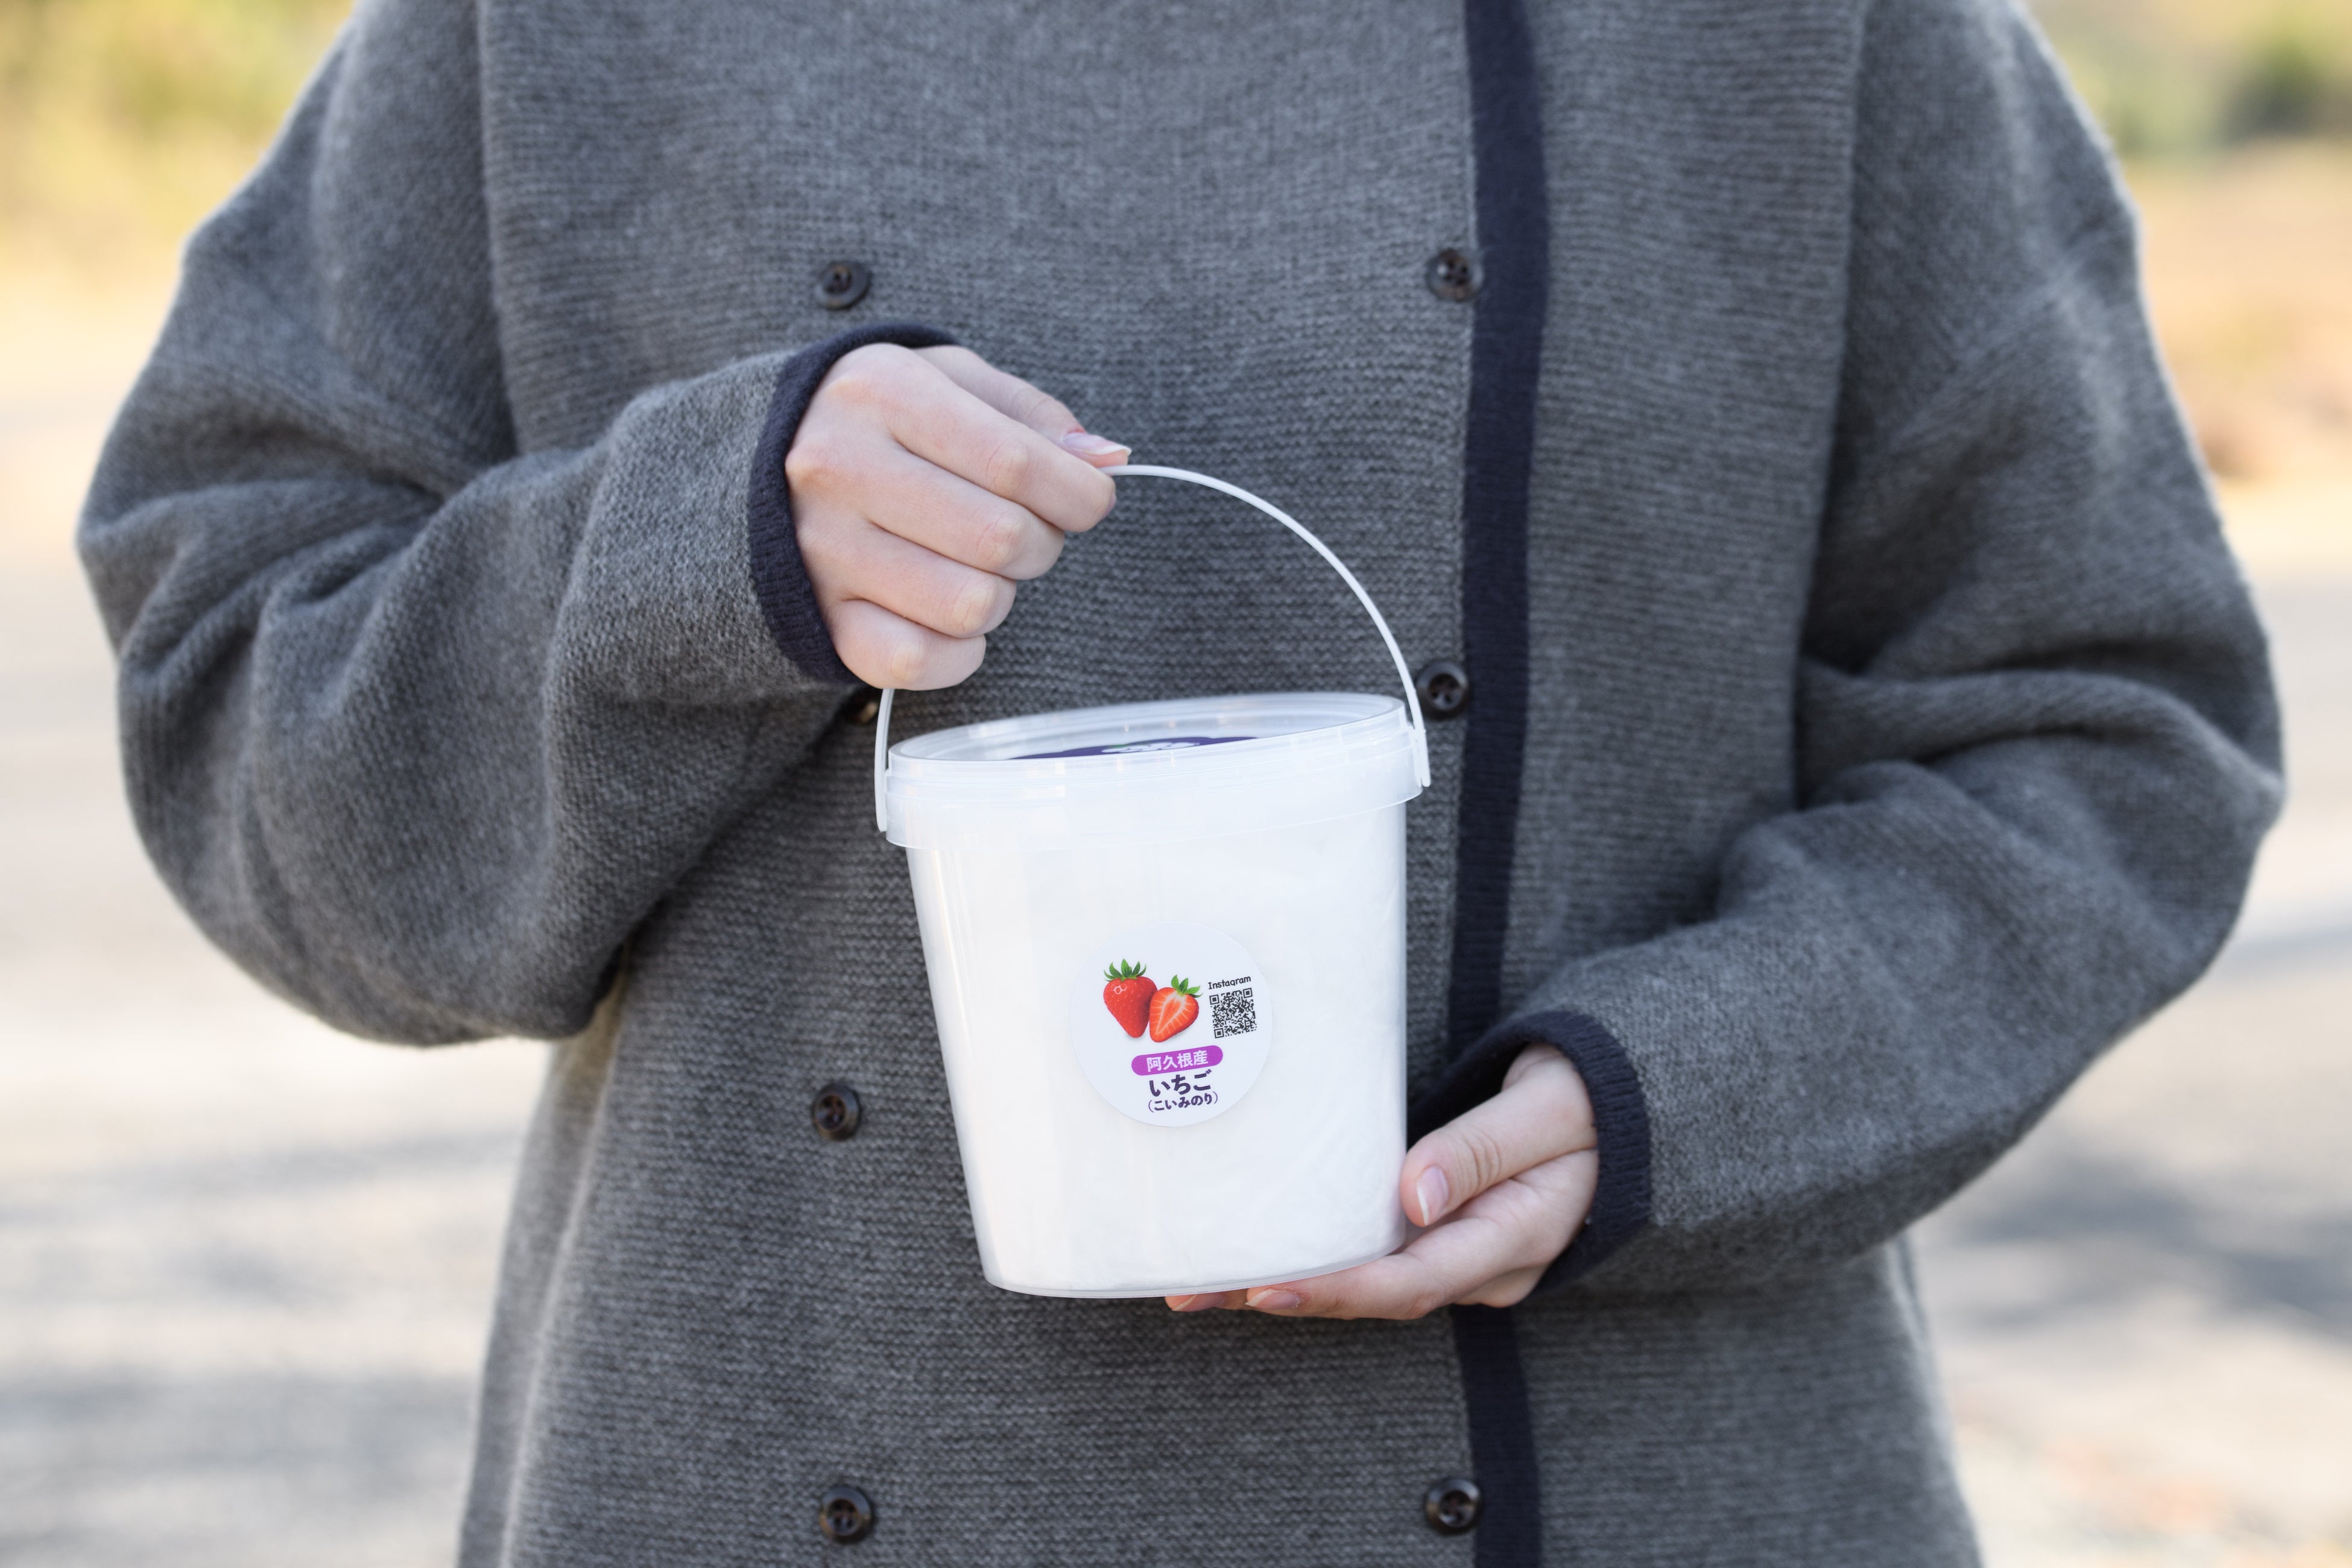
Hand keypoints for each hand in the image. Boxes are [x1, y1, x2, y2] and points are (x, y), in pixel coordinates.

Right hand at [787, 344, 1128, 689]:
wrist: (757, 465)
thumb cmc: (880, 423)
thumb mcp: (949, 382)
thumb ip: (1032, 415)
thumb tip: (1106, 460)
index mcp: (882, 393)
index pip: (1017, 462)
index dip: (1080, 494)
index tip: (1087, 500)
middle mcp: (840, 468)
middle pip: (1002, 539)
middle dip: (1040, 544)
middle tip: (1021, 532)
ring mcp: (824, 550)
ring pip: (972, 606)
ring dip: (999, 595)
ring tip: (973, 566)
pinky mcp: (822, 618)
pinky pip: (920, 661)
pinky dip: (958, 652)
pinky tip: (949, 617)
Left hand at [1167, 1044, 1597, 1318]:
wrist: (1622, 1097)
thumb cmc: (1587, 1095)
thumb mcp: (1548, 1109)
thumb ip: (1483, 1149)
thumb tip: (1414, 1197)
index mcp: (1515, 1239)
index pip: (1414, 1282)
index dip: (1339, 1290)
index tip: (1269, 1289)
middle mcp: (1480, 1263)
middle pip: (1372, 1294)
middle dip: (1284, 1296)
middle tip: (1194, 1291)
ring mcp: (1459, 1251)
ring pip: (1364, 1279)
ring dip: (1286, 1280)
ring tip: (1199, 1277)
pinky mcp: (1439, 1229)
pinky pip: (1370, 1252)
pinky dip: (1312, 1253)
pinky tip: (1255, 1244)